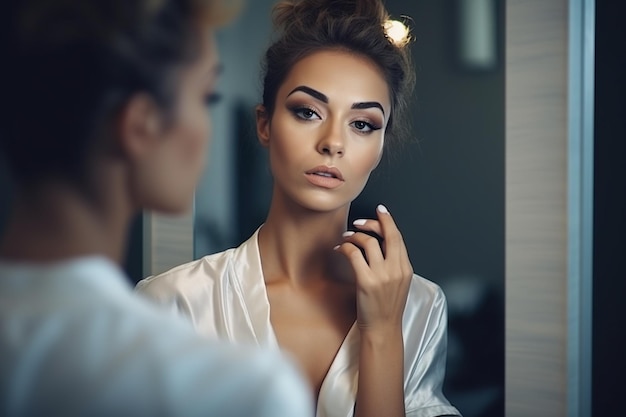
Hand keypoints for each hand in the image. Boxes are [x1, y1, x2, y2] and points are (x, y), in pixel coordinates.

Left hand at [334, 204, 412, 333]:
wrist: (382, 330)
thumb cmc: (386, 309)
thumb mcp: (398, 284)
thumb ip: (394, 265)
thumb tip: (381, 245)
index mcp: (406, 269)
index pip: (398, 237)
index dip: (388, 221)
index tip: (380, 211)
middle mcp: (396, 270)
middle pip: (387, 235)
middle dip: (372, 222)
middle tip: (358, 222)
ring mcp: (382, 276)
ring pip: (368, 242)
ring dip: (353, 236)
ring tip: (346, 239)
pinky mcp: (366, 281)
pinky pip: (354, 254)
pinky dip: (345, 248)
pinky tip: (340, 250)